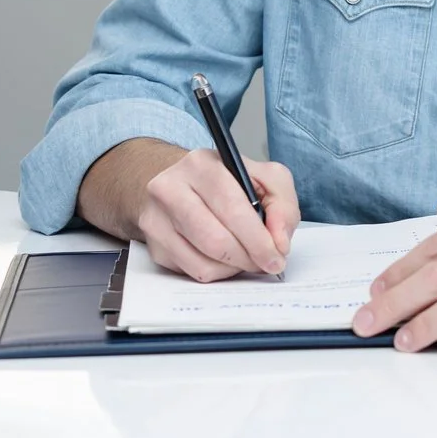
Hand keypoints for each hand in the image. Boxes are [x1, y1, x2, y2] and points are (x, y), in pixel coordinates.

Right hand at [137, 149, 299, 280]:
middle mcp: (171, 189)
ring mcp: (157, 219)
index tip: (276, 256)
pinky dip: (216, 272)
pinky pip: (192, 273)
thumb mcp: (263, 178)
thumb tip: (279, 241)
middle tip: (265, 263)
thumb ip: (282, 204)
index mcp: (202, 165)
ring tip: (245, 257)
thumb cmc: (225, 183)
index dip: (258, 239)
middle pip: (215, 240)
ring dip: (233, 269)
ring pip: (203, 263)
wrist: (179, 185)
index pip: (232, 208)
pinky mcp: (154, 246)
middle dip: (248, 258)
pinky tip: (224, 258)